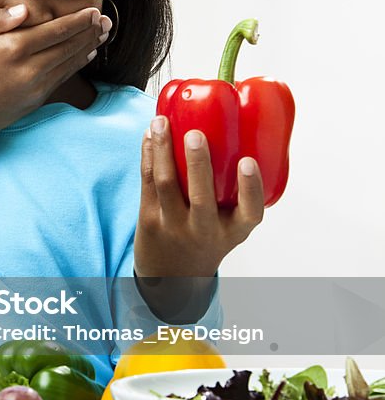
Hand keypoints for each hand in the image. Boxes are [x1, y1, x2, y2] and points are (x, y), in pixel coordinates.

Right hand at [0, 5, 111, 136]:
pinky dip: (77, 64)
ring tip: (103, 34)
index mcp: (12, 48)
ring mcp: (35, 86)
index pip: (55, 30)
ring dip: (89, 47)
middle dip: (90, 32)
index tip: (93, 12)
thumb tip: (23, 10)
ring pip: (70, 62)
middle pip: (69, 46)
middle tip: (106, 21)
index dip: (78, 21)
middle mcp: (29, 67)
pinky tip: (86, 55)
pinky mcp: (37, 99)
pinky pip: (63, 77)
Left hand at [133, 115, 264, 278]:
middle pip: (201, 198)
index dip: (251, 188)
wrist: (172, 277)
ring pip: (166, 184)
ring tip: (161, 122)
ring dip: (163, 149)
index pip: (250, 212)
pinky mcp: (149, 219)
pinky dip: (148, 155)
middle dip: (197, 164)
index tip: (248, 162)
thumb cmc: (208, 238)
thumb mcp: (231, 226)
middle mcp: (204, 230)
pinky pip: (147, 182)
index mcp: (233, 230)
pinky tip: (150, 135)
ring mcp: (174, 225)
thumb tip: (235, 130)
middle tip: (195, 135)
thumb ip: (237, 192)